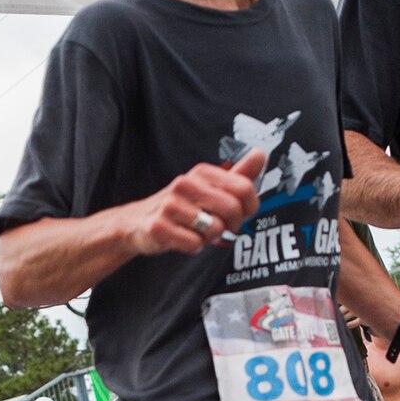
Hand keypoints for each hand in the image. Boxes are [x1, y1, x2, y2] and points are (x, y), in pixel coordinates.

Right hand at [124, 150, 265, 255]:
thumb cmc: (182, 206)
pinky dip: (193, 247)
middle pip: (233, 209)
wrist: (138, 222)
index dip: (250, 207)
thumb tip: (261, 154)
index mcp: (202, 172)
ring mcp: (170, 205)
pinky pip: (194, 244)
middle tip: (219, 226)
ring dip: (210, 237)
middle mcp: (185, 184)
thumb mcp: (210, 187)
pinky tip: (182, 238)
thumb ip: (238, 174)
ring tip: (196, 231)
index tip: (241, 213)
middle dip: (232, 225)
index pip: (244, 188)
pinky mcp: (159, 227)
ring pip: (215, 229)